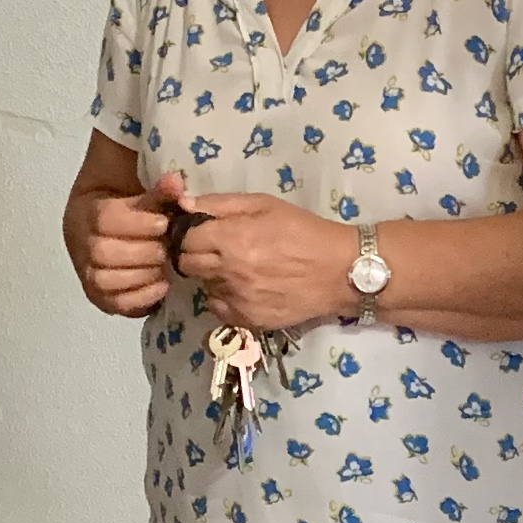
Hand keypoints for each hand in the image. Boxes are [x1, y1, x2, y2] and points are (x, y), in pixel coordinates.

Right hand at [68, 169, 186, 318]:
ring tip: (164, 267)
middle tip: (167, 249)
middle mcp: (80, 244)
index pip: (104, 219)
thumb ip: (160, 191)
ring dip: (141, 275)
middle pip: (102, 252)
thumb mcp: (142, 195)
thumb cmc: (130, 210)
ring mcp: (86, 272)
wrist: (111, 230)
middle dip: (142, 252)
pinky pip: (113, 305)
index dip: (137, 223)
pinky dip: (141, 298)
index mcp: (86, 212)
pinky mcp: (99, 296)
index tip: (164, 223)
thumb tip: (176, 182)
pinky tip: (161, 286)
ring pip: (104, 280)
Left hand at [176, 192, 365, 333]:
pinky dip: (224, 297)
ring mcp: (237, 299)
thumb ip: (220, 203)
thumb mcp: (264, 204)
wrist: (339, 271)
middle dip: (194, 255)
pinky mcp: (247, 319)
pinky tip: (243, 288)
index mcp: (231, 239)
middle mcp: (229, 271)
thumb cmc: (303, 230)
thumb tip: (184, 204)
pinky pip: (217, 308)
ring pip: (203, 286)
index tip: (201, 232)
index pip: (184, 239)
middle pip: (186, 265)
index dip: (189, 233)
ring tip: (236, 268)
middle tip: (215, 250)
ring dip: (212, 276)